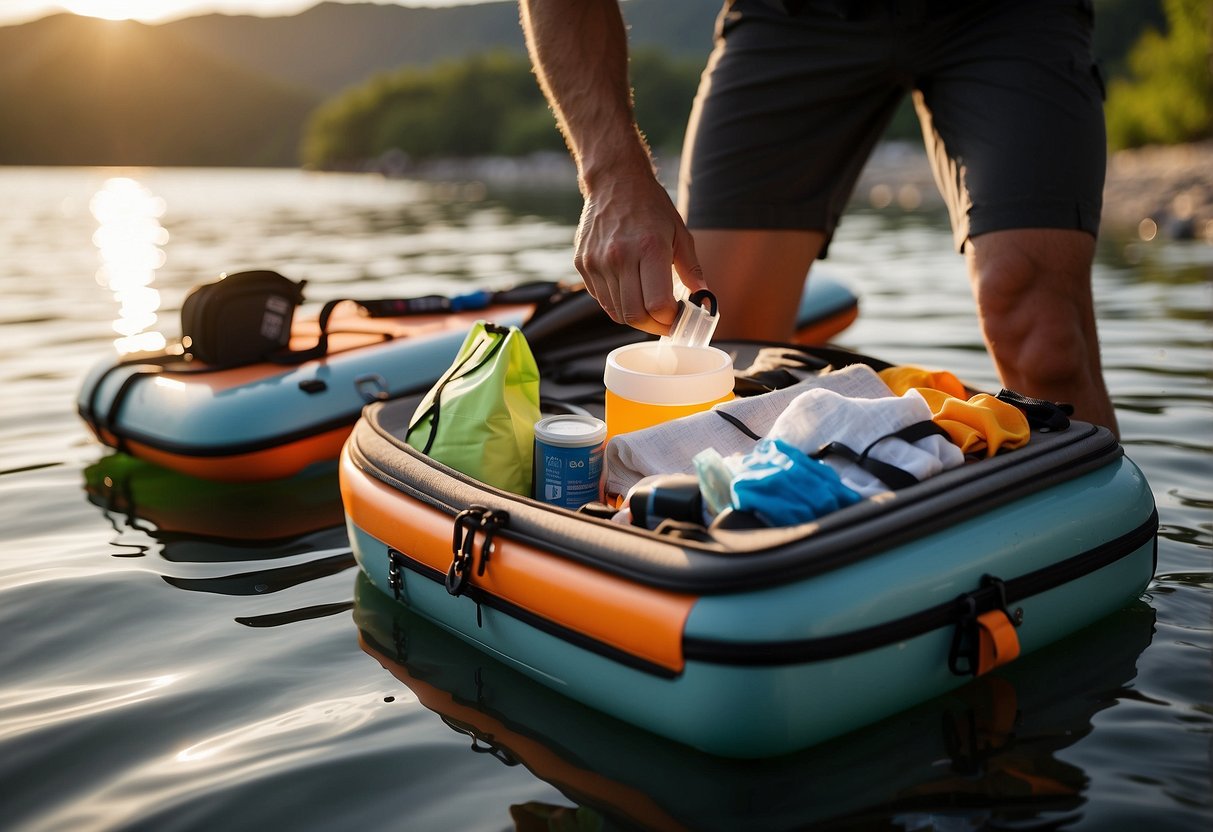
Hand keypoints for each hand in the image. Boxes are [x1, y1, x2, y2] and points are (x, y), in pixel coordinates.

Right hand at [573, 173, 706, 334]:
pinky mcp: (582, 264)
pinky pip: (602, 299)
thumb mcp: (680, 233)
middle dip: (654, 326)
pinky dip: (618, 304)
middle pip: (635, 316)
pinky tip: (630, 292)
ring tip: (649, 307)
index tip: (679, 317)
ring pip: (616, 312)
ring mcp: (597, 262)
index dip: (671, 320)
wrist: (614, 181)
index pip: (658, 305)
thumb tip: (703, 298)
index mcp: (649, 248)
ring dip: (636, 317)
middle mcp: (619, 257)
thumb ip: (691, 268)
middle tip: (666, 322)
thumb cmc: (650, 206)